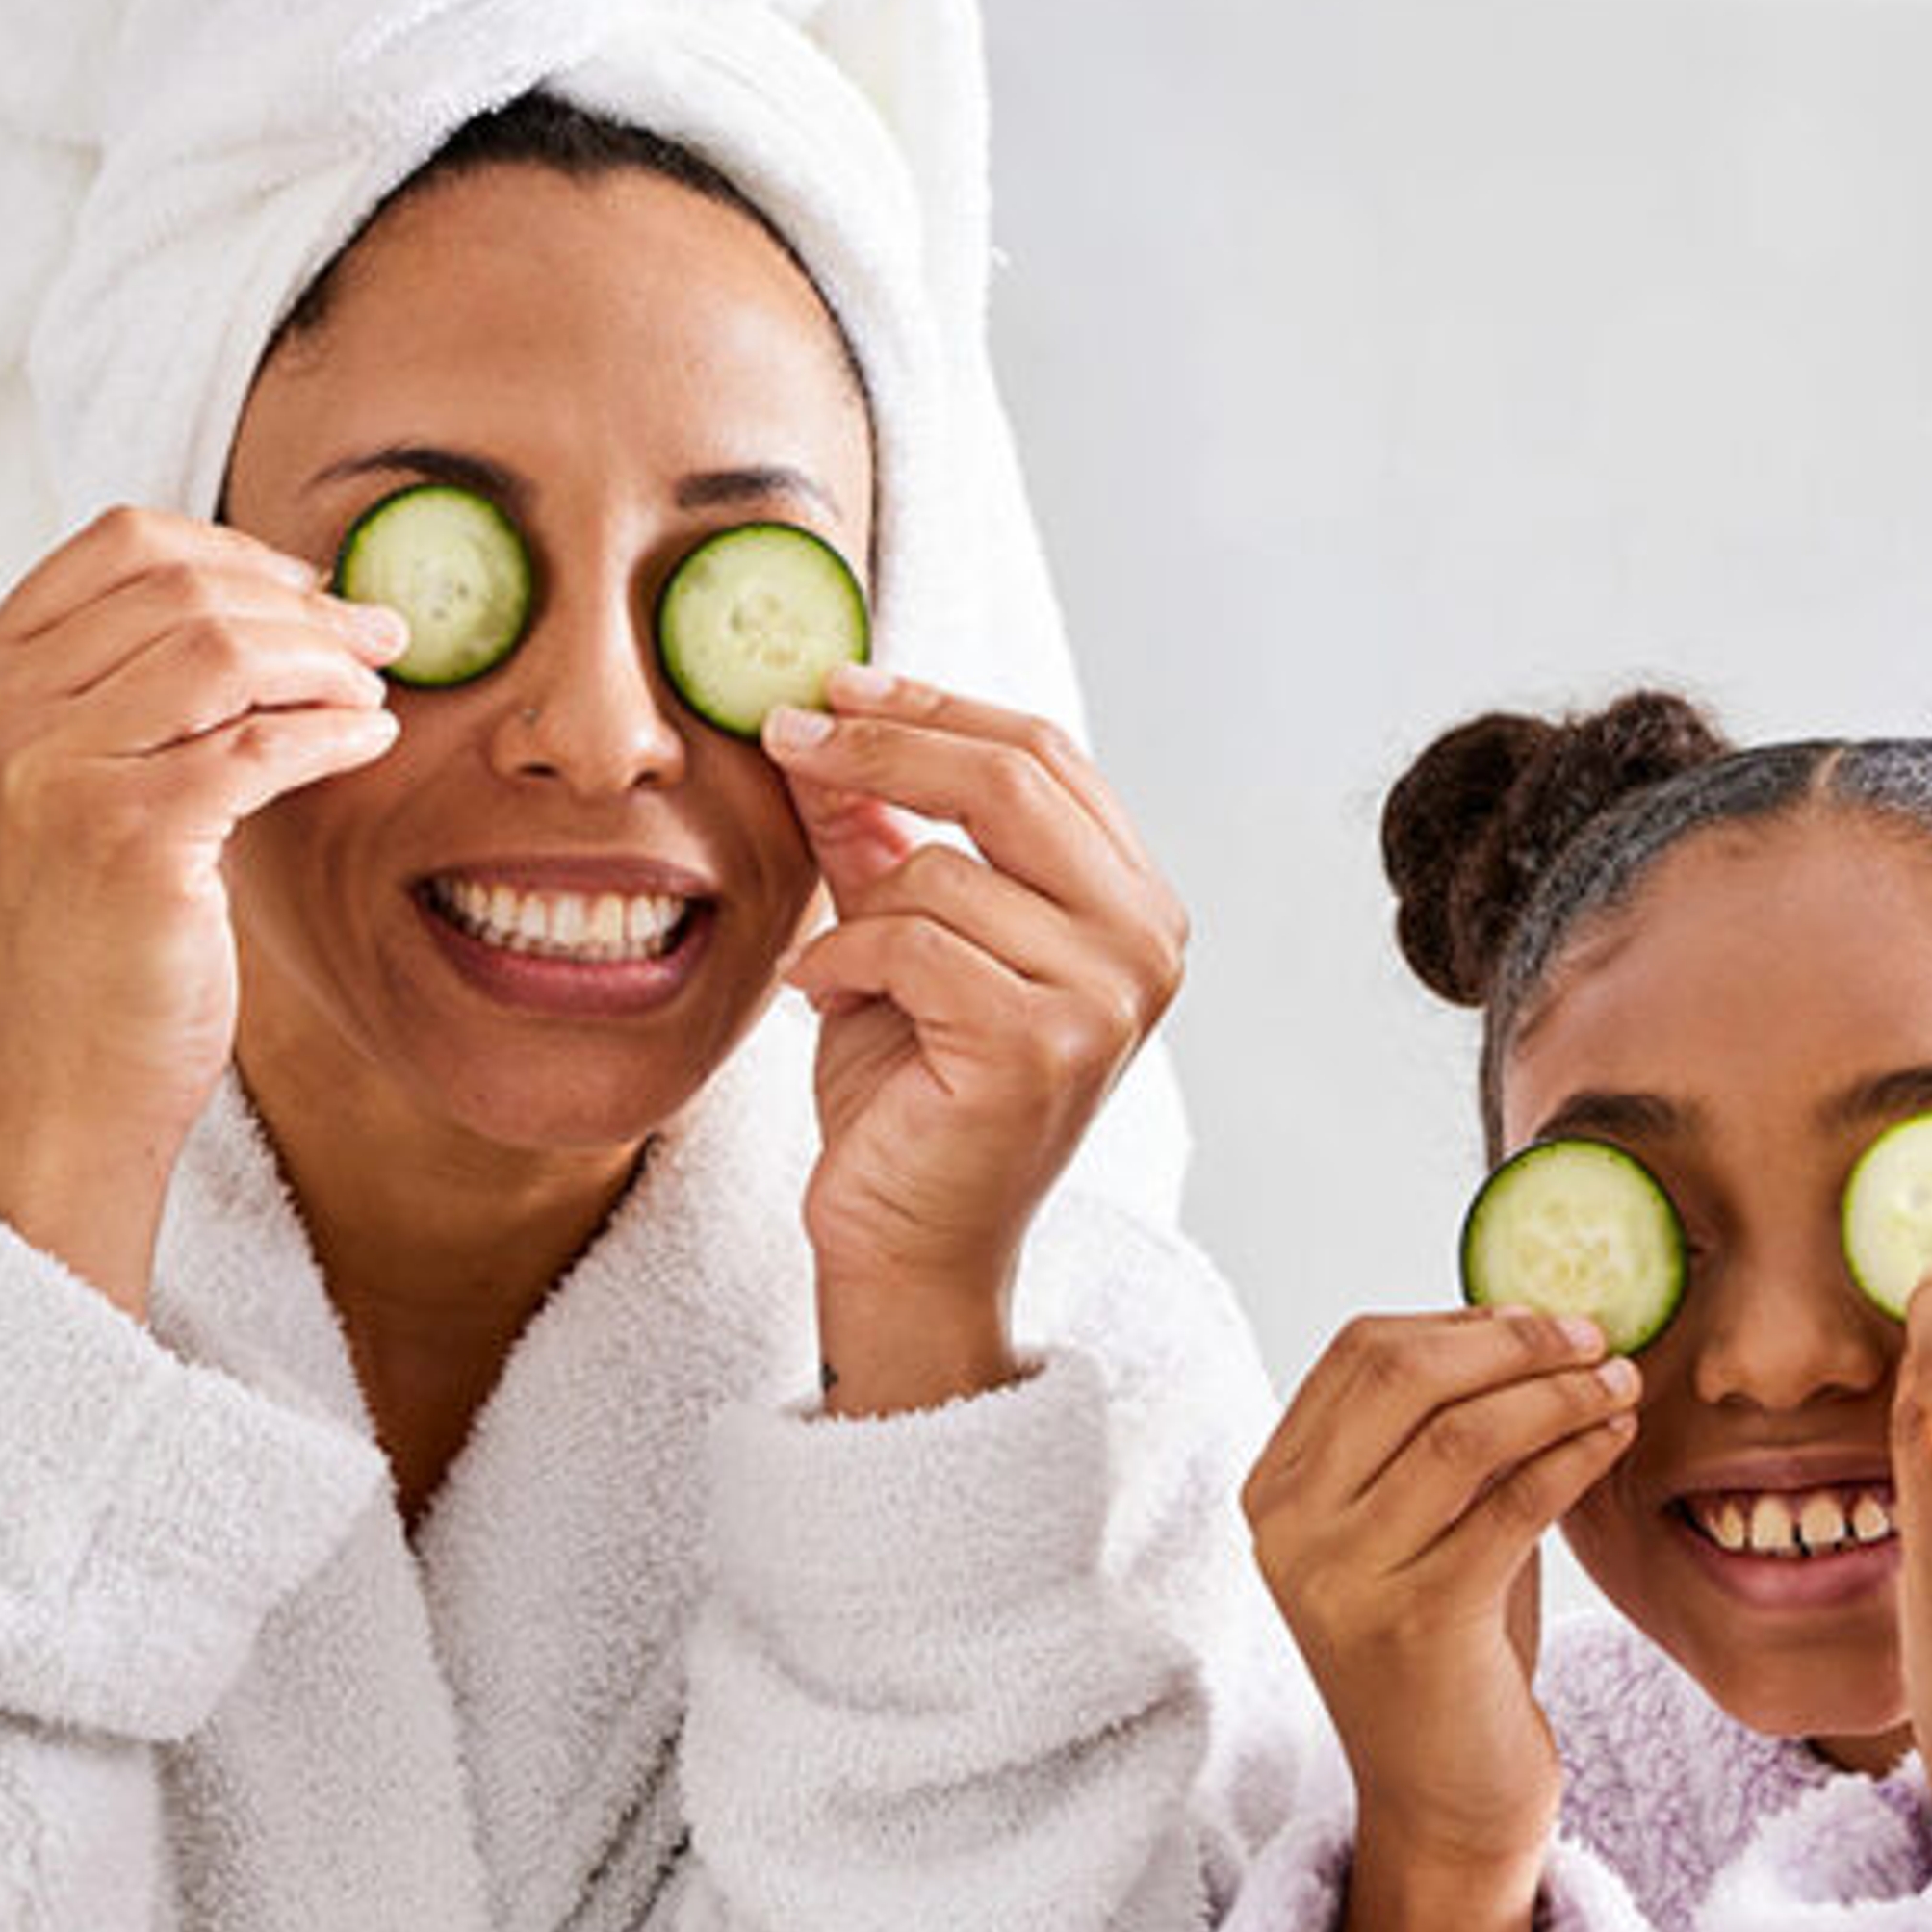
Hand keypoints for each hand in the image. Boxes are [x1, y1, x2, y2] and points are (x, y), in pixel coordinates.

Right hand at [0, 508, 401, 1310]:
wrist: (70, 1087)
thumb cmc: (93, 941)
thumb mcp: (76, 785)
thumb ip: (131, 686)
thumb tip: (283, 594)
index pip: (119, 542)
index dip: (237, 550)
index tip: (313, 587)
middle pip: (182, 587)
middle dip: (304, 607)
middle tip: (376, 641)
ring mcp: (53, 770)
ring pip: (226, 650)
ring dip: (326, 664)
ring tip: (372, 699)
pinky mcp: (127, 835)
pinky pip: (263, 743)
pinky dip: (334, 734)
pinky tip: (366, 747)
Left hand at [765, 669, 1185, 1408]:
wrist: (907, 1244)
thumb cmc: (910, 1100)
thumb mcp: (894, 937)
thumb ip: (880, 835)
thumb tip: (823, 720)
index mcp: (1133, 903)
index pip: (1043, 755)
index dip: (932, 706)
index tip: (833, 687)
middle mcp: (1146, 944)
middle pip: (1010, 777)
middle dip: (882, 744)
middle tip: (786, 734)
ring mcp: (1105, 999)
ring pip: (945, 871)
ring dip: (855, 910)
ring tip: (828, 969)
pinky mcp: (1041, 1047)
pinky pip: (913, 944)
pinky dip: (840, 962)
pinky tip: (819, 999)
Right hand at [1243, 1309, 1641, 1881]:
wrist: (1442, 1799)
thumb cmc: (1447, 1653)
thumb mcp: (1421, 1529)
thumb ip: (1439, 1438)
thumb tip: (1527, 1325)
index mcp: (1277, 1491)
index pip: (1359, 1353)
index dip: (1461, 1321)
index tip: (1543, 1321)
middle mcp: (1290, 1529)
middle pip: (1401, 1374)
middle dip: (1513, 1343)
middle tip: (1594, 1337)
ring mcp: (1343, 1577)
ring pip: (1460, 1432)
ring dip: (1558, 1394)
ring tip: (1621, 1384)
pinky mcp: (1415, 1622)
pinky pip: (1509, 1504)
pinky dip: (1573, 1457)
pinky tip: (1615, 1441)